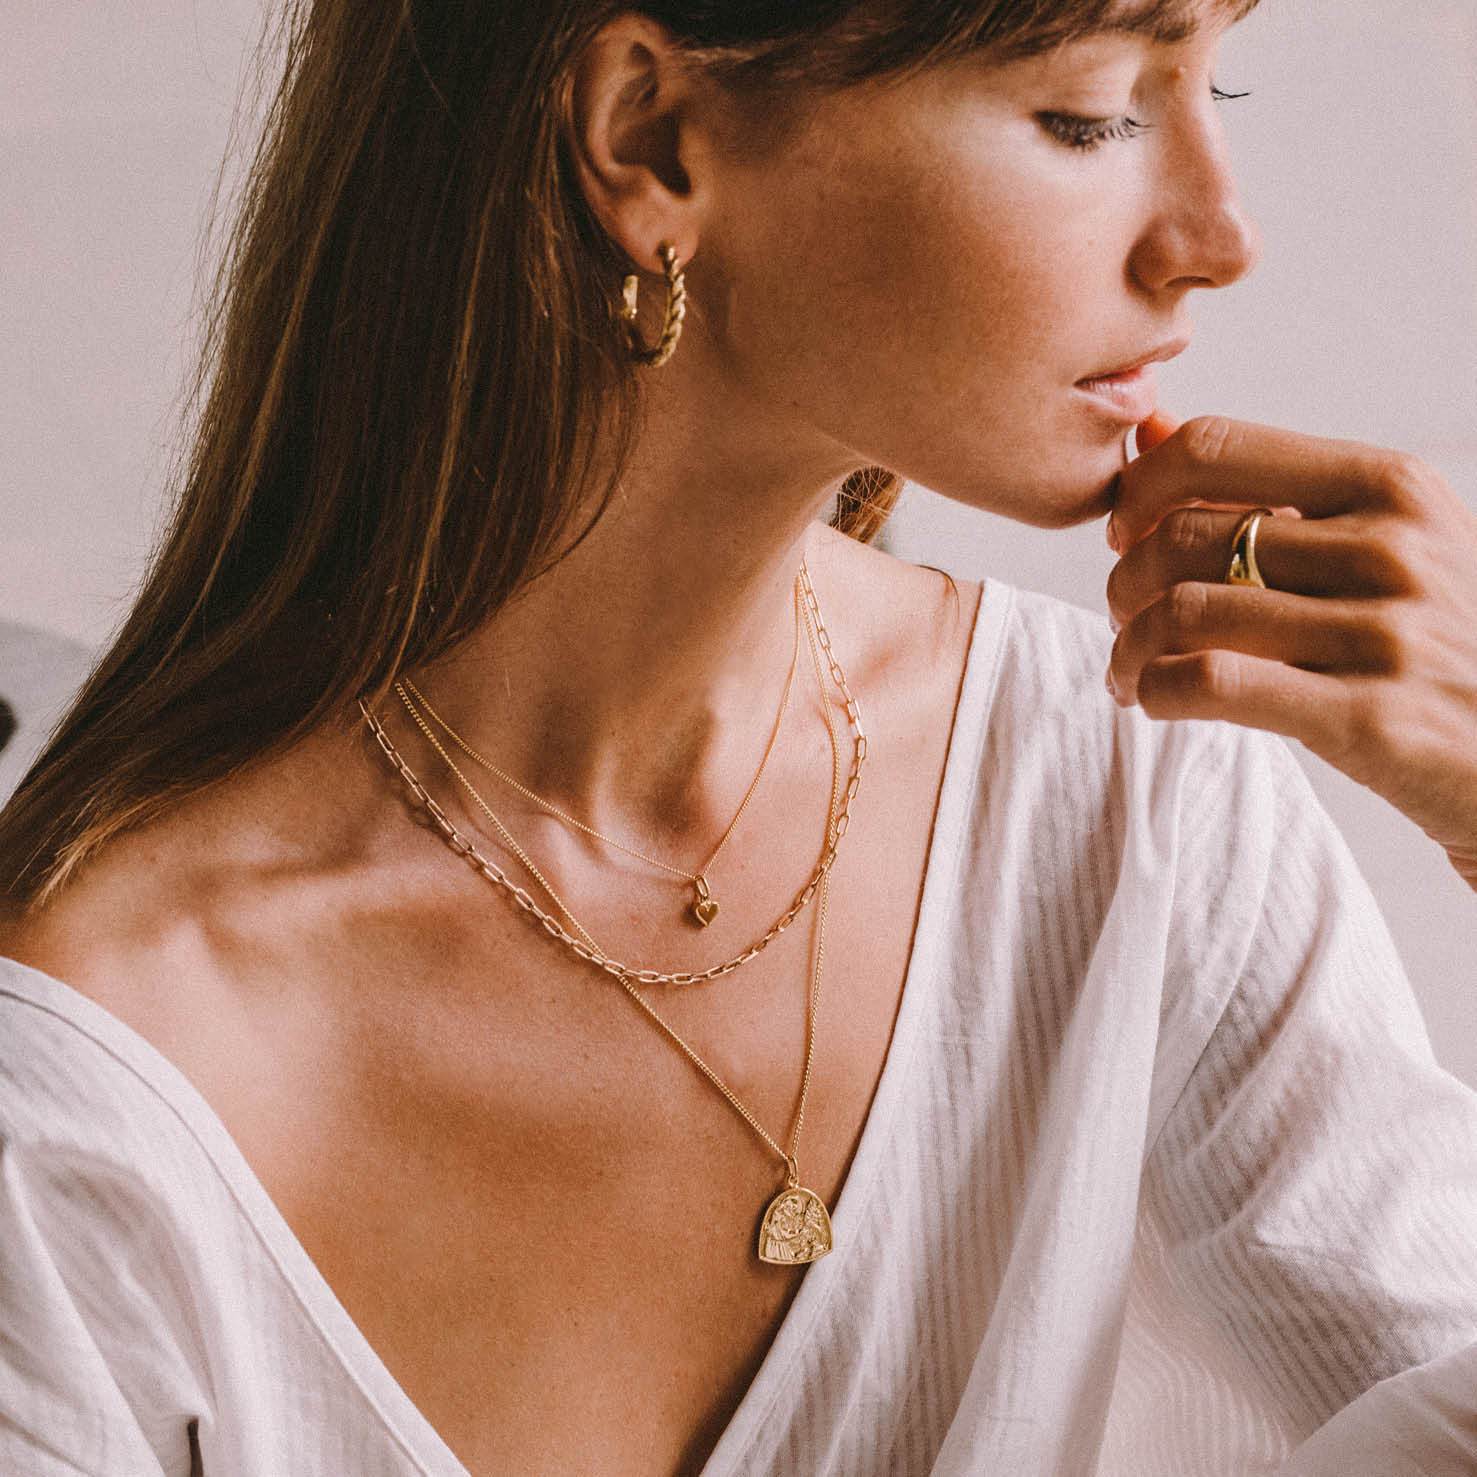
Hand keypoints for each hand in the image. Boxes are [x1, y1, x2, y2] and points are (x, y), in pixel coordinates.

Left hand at [1104, 411, 1476, 891]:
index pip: (1213, 448)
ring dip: (1129, 647)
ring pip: (1184, 611)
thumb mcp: (1382, 539)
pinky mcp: (1368, 718)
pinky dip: (1154, 689)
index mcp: (1391, 486)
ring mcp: (1385, 632)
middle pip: (1183, 536)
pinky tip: (1153, 699)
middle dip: (1124, 581)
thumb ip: (1266, 485)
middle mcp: (1392, 547)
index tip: (1124, 533)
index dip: (1139, 490)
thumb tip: (1150, 428)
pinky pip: (1211, 682)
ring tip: (1131, 670)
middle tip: (1124, 617)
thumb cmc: (1438, 638)